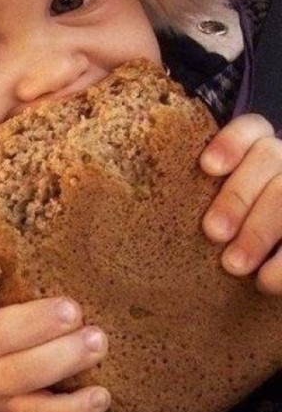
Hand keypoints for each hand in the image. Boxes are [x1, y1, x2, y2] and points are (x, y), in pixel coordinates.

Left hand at [201, 113, 281, 293]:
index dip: (232, 142)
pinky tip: (266, 282)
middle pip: (270, 157)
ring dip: (260, 230)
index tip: (206, 167)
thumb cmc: (232, 237)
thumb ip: (199, 197)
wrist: (274, 264)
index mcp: (262, 152)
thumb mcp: (214, 211)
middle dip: (237, 195)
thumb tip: (143, 205)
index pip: (253, 129)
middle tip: (211, 232)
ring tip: (233, 267)